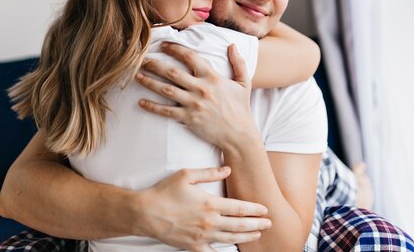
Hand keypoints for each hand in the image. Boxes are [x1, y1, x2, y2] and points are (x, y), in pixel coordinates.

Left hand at [135, 42, 256, 149]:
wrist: (239, 135)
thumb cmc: (241, 108)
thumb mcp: (244, 83)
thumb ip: (238, 63)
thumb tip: (233, 45)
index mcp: (212, 77)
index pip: (190, 57)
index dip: (175, 49)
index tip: (163, 45)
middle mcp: (201, 89)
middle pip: (172, 72)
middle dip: (154, 64)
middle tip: (141, 59)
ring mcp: (193, 104)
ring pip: (166, 90)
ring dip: (149, 82)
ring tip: (136, 76)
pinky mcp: (188, 118)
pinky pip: (166, 111)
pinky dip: (152, 106)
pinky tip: (141, 102)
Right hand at [139, 166, 270, 251]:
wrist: (145, 213)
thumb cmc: (165, 192)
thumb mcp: (186, 175)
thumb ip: (209, 173)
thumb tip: (228, 170)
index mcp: (210, 204)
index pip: (239, 208)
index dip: (255, 209)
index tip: (265, 210)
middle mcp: (209, 222)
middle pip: (240, 225)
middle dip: (257, 224)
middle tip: (269, 223)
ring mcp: (202, 236)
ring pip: (230, 238)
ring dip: (246, 237)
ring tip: (257, 234)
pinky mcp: (193, 247)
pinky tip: (233, 250)